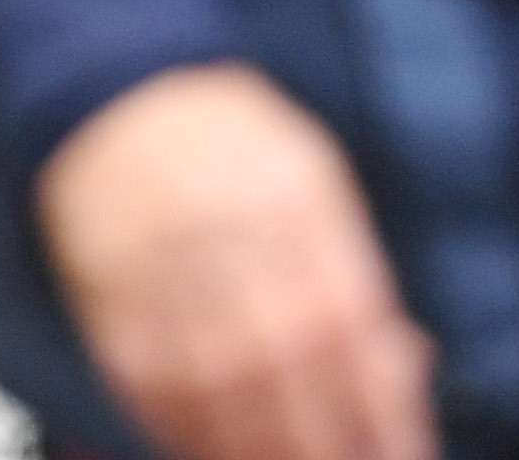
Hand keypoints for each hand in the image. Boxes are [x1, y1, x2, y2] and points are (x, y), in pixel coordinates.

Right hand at [40, 66, 434, 459]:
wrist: (118, 94)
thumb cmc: (230, 143)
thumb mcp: (312, 181)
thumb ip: (355, 269)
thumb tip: (405, 361)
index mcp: (295, 206)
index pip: (351, 330)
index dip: (385, 410)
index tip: (406, 454)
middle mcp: (231, 239)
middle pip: (288, 369)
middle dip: (327, 445)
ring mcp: (165, 272)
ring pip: (221, 393)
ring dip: (261, 452)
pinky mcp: (112, 300)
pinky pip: (155, 389)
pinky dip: (191, 434)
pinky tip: (218, 451)